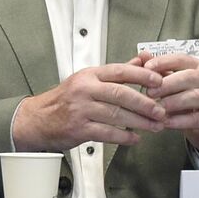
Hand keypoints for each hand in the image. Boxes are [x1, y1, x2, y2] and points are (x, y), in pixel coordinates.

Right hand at [12, 60, 165, 152]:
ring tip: (154, 126)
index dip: (142, 75)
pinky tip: (135, 138)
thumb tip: (143, 59)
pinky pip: (107, 133)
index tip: (159, 81)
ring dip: (140, 122)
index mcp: (89, 75)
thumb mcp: (88, 80)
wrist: (37, 119)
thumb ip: (117, 72)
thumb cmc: (65, 100)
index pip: (120, 71)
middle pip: (121, 94)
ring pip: (117, 115)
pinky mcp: (79, 129)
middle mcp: (84, 90)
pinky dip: (124, 136)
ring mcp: (81, 110)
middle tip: (161, 110)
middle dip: (145, 104)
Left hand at [135, 53, 198, 162]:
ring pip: (194, 97)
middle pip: (189, 77)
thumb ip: (158, 70)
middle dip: (167, 84)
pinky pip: (197, 118)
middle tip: (149, 92)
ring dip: (172, 102)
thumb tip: (142, 55)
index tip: (146, 68)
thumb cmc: (186, 98)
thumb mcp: (172, 82)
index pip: (181, 59)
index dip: (163, 62)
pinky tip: (165, 122)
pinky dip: (179, 120)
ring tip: (156, 108)